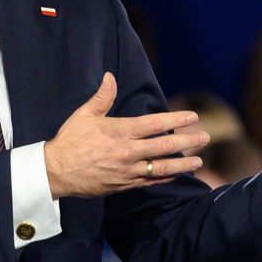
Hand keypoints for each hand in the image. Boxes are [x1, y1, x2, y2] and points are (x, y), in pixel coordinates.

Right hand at [44, 72, 207, 198]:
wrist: (56, 172)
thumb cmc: (69, 140)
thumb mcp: (84, 115)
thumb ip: (101, 96)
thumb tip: (110, 77)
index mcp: (120, 131)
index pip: (155, 124)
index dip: (176, 119)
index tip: (192, 117)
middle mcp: (128, 151)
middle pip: (165, 146)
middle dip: (187, 141)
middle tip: (205, 136)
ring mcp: (128, 170)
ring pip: (162, 167)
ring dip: (182, 163)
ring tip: (198, 160)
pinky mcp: (124, 184)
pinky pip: (150, 181)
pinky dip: (165, 177)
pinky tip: (176, 174)